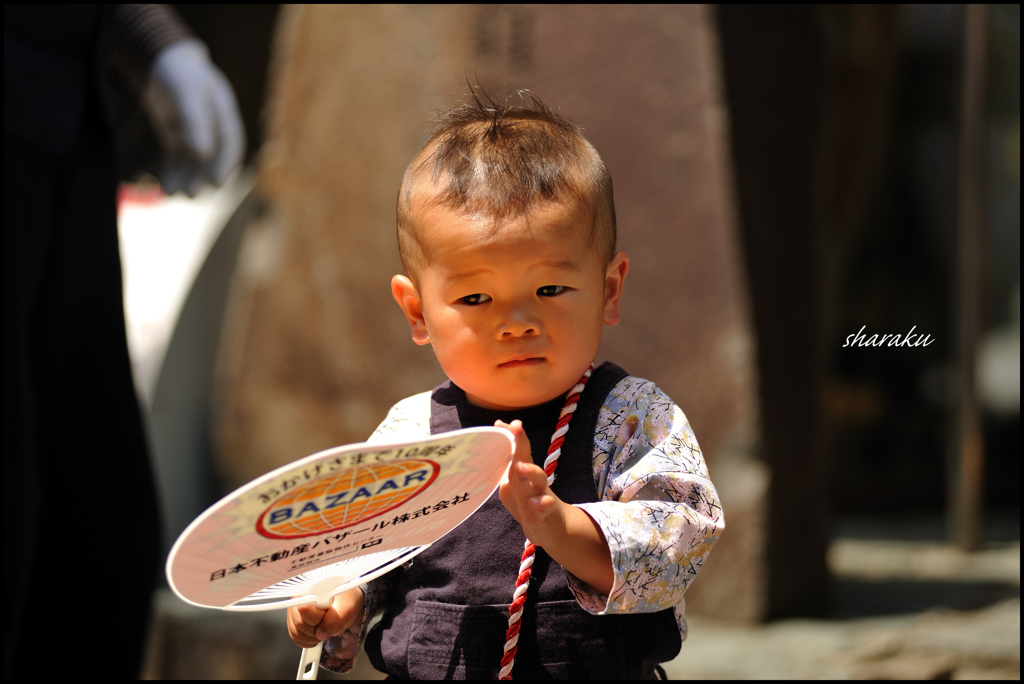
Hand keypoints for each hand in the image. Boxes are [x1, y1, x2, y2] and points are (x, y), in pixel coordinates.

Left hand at [141, 39, 244, 196]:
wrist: (153, 56)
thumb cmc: (174, 68)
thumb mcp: (184, 89)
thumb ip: (195, 120)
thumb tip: (203, 154)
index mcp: (223, 107)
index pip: (230, 140)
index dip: (226, 163)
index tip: (216, 184)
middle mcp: (212, 121)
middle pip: (212, 154)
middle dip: (201, 176)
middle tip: (190, 196)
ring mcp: (195, 128)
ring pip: (194, 159)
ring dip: (185, 178)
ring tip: (173, 196)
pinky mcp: (178, 134)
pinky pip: (177, 157)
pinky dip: (172, 172)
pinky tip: (166, 186)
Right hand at [286, 587, 364, 648]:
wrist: (345, 605)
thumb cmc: (346, 601)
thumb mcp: (347, 608)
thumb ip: (334, 620)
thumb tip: (321, 633)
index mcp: (310, 590)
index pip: (304, 609)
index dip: (317, 618)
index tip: (327, 615)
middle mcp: (298, 599)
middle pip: (299, 624)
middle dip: (316, 629)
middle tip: (328, 623)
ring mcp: (295, 612)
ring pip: (296, 633)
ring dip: (312, 637)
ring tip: (324, 628)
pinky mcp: (294, 622)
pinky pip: (296, 639)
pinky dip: (308, 641)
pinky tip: (317, 634)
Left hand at [495, 419, 614, 594]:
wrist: (551, 528)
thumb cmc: (529, 504)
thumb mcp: (513, 487)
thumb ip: (504, 471)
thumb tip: (490, 458)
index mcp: (522, 473)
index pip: (517, 450)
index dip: (510, 436)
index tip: (500, 423)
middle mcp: (532, 480)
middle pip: (527, 458)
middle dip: (521, 443)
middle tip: (515, 427)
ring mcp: (540, 495)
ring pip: (538, 480)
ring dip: (530, 472)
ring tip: (519, 466)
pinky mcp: (545, 513)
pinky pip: (544, 507)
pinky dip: (542, 504)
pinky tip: (537, 502)